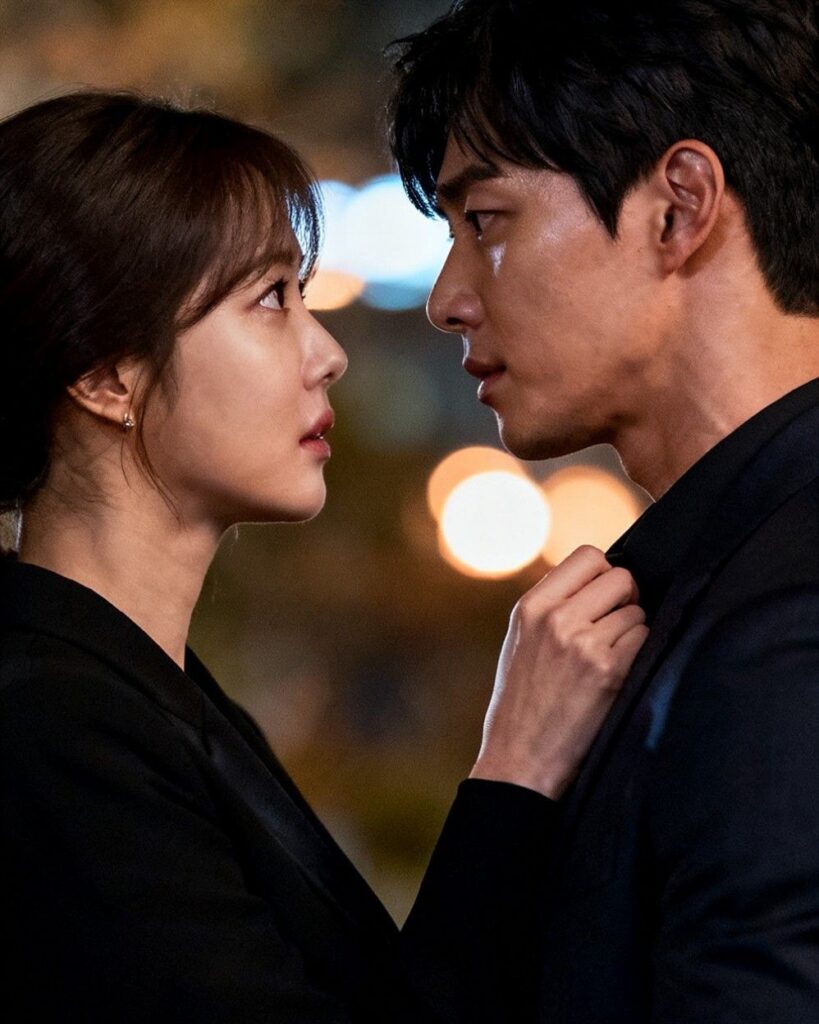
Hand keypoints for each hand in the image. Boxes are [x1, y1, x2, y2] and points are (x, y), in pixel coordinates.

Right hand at [470, 545, 648, 798]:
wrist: (519, 760)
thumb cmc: (522, 704)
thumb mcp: (521, 642)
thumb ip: (553, 607)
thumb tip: (604, 579)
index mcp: (531, 606)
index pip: (589, 556)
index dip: (605, 574)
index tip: (603, 599)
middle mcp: (556, 618)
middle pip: (621, 578)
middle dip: (624, 602)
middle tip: (612, 631)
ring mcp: (583, 643)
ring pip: (637, 613)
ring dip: (632, 635)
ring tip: (606, 663)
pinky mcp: (610, 671)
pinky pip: (645, 641)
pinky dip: (640, 657)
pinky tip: (618, 678)